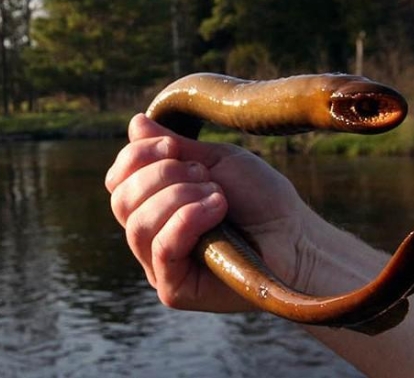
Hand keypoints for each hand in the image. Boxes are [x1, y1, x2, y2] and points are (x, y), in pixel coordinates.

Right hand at [105, 114, 315, 313]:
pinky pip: (161, 250)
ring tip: (217, 196)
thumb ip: (173, 146)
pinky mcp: (174, 289)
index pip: (117, 180)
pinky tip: (216, 211)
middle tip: (205, 175)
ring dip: (179, 197)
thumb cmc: (260, 199)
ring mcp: (158, 265)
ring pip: (138, 224)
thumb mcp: (214, 161)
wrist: (296, 237)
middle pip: (121, 199)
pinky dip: (186, 221)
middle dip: (162, 175)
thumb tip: (136, 123)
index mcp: (152, 204)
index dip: (135, 156)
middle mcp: (149, 236)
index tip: (173, 146)